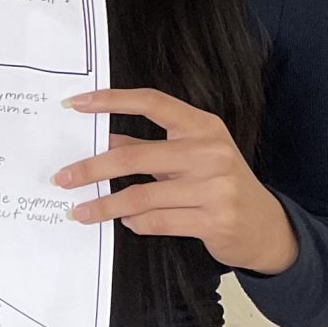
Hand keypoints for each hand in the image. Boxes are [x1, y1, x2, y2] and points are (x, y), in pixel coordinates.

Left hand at [57, 89, 298, 275]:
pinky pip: (156, 221)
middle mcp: (210, 152)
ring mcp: (215, 187)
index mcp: (203, 126)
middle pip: (133, 155)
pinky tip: (126, 222)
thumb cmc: (220, 184)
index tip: (75, 104)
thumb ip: (149, 146)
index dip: (110, 100)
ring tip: (80, 211)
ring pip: (140, 196)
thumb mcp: (191, 156)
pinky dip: (134, 223)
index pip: (151, 102)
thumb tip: (101, 140)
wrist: (266, 226)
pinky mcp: (214, 220)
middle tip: (61, 178)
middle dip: (90, 168)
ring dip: (104, 206)